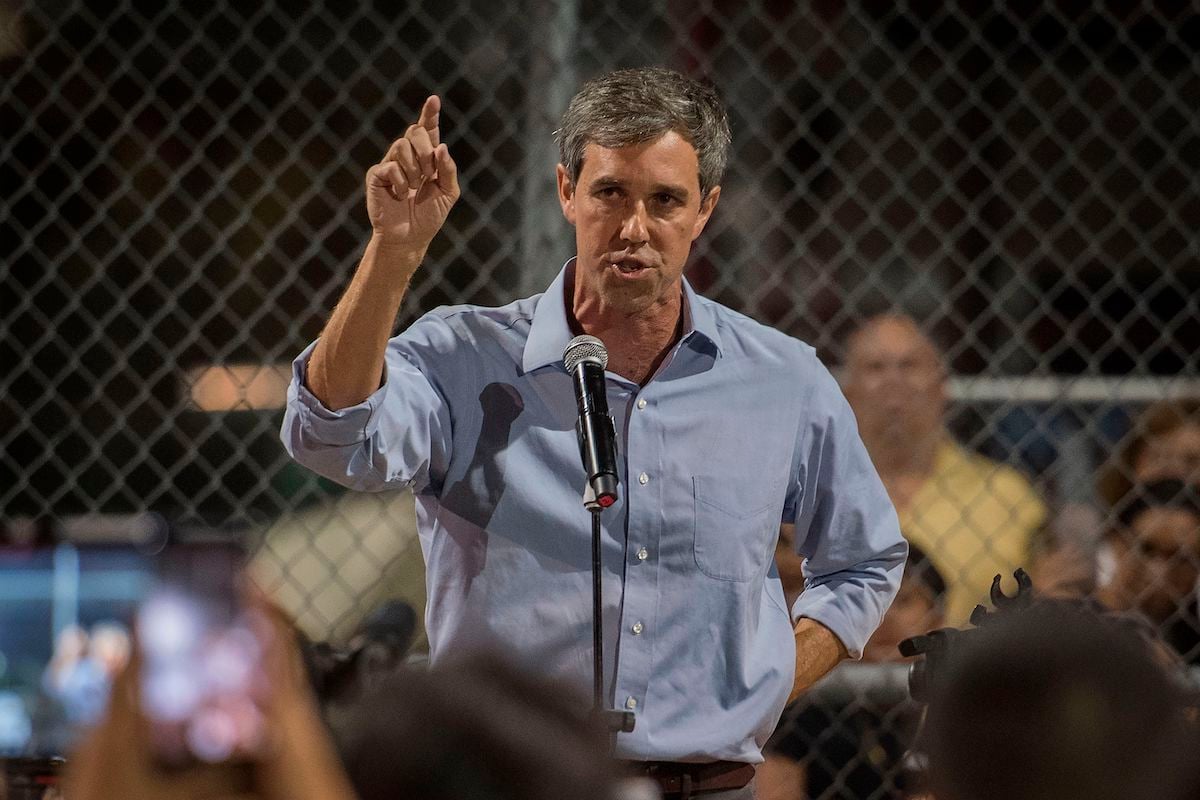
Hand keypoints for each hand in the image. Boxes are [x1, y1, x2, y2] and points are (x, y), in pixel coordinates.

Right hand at [366, 95, 459, 252]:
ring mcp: (390, 164)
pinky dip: (400, 181)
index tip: (434, 99)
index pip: (428, 130)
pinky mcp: (376, 175)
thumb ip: (448, 169)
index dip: (430, 114)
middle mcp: (407, 156)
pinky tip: (400, 194)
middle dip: (425, 150)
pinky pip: (389, 166)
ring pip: (401, 146)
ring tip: (414, 188)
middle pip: (414, 131)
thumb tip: (441, 147)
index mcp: (427, 158)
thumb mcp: (448, 193)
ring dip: (413, 169)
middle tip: (428, 174)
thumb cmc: (429, 216)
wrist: (410, 238)